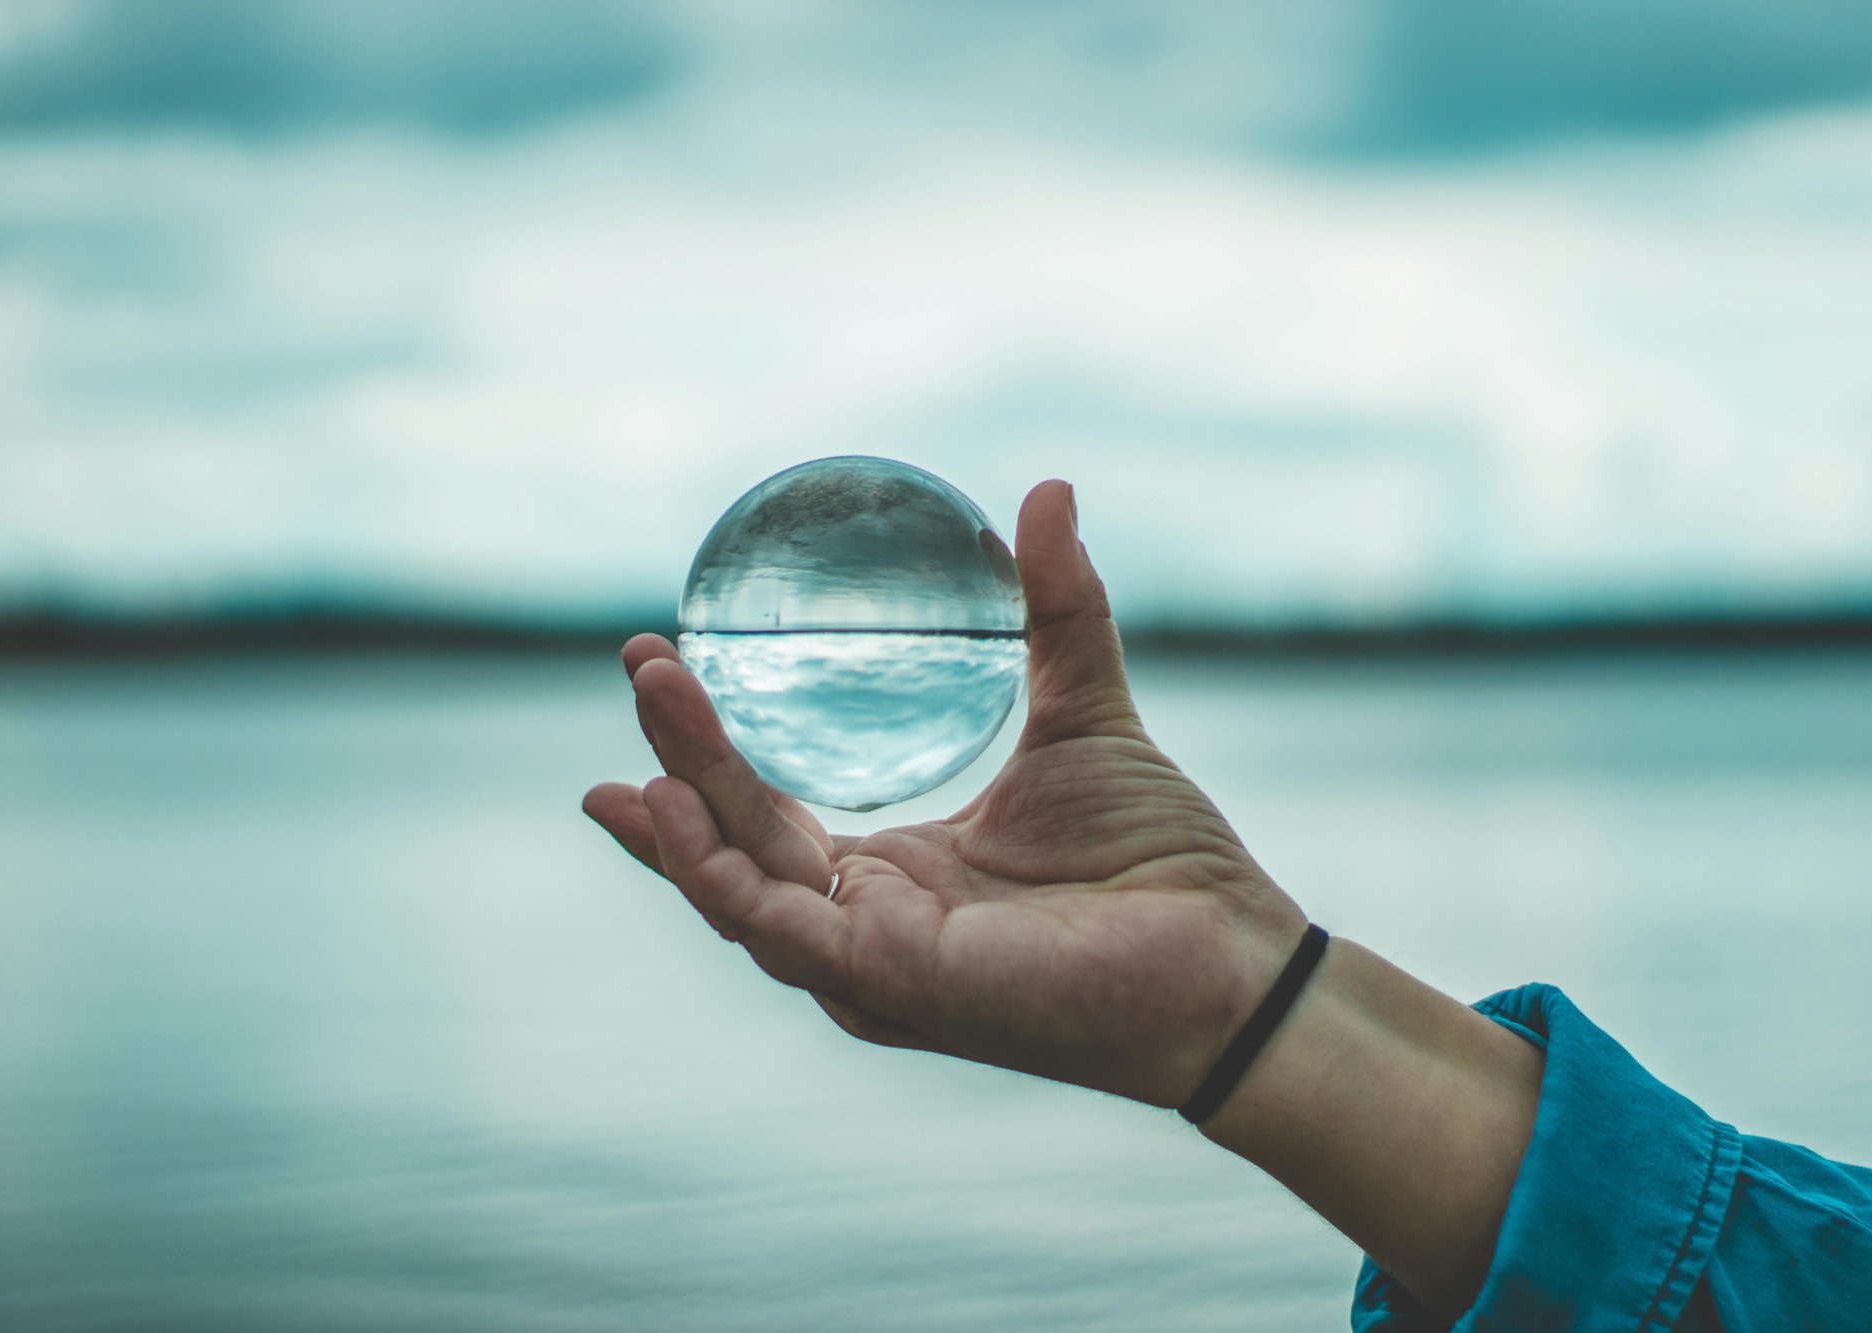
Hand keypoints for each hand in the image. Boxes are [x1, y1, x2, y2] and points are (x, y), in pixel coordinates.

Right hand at [583, 479, 1306, 1108]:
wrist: (1229, 953)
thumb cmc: (1163, 860)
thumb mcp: (1087, 714)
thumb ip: (1058, 611)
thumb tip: (1047, 490)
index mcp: (897, 879)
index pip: (770, 819)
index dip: (708, 752)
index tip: (662, 662)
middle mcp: (867, 927)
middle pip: (739, 843)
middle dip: (677, 760)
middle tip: (642, 665)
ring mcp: (870, 962)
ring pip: (738, 884)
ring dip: (682, 800)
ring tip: (654, 699)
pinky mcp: (888, 982)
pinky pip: (775, 926)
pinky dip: (712, 869)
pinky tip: (675, 802)